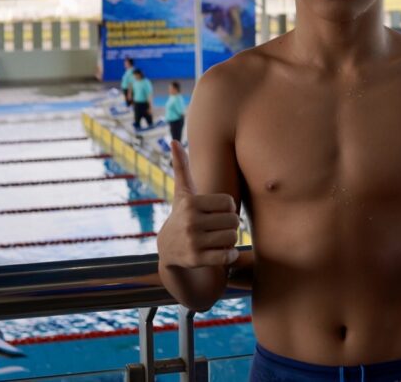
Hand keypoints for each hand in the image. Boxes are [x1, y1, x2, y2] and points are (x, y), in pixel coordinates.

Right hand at [157, 141, 240, 268]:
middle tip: (219, 228)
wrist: (167, 249)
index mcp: (191, 203)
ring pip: (232, 238)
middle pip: (233, 221)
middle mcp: (190, 221)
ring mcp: (193, 241)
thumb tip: (174, 141)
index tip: (217, 212)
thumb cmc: (182, 215)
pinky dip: (229, 256)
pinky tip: (220, 253)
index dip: (228, 208)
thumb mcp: (182, 192)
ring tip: (218, 239)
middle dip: (230, 225)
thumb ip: (181, 167)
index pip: (229, 203)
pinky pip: (227, 256)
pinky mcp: (196, 259)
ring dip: (230, 240)